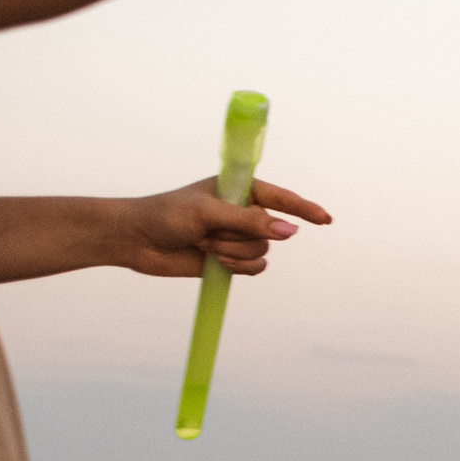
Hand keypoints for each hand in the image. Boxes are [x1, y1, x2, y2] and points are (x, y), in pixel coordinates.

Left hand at [115, 177, 331, 278]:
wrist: (134, 240)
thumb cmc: (164, 215)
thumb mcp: (207, 213)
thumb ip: (249, 221)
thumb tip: (288, 231)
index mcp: (237, 191)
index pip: (280, 198)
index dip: (303, 209)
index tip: (325, 220)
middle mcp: (241, 213)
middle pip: (270, 231)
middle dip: (242, 237)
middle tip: (208, 233)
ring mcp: (235, 237)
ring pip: (261, 252)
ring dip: (233, 253)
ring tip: (204, 246)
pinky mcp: (229, 259)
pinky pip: (254, 269)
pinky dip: (238, 268)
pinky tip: (216, 264)